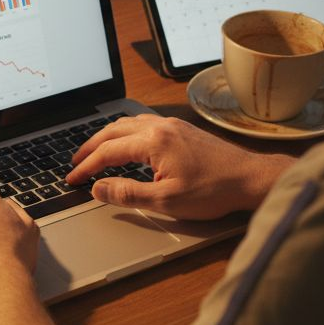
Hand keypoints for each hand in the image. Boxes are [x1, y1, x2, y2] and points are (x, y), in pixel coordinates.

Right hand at [65, 114, 292, 219]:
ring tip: (94, 151)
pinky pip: (143, 123)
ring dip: (107, 137)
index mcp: (153, 141)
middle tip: (75, 162)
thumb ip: (128, 194)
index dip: (86, 167)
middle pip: (113, 131)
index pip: (108, 152)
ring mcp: (172, 125)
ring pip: (128, 123)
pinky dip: (125, 133)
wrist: (250, 178)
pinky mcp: (182, 129)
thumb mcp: (166, 201)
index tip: (72, 179)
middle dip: (90, 147)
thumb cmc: (214, 190)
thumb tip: (99, 188)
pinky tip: (126, 143)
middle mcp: (160, 126)